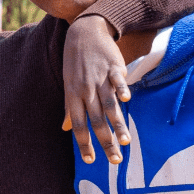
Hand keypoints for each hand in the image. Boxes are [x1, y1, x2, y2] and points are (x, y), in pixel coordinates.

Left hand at [63, 15, 130, 164]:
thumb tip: (65, 129)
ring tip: (126, 142)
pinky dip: (122, 88)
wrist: (84, 32)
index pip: (78, 125)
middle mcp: (85, 90)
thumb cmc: (75, 63)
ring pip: (109, 105)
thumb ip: (69, 108)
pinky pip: (117, 80)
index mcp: (73, 96)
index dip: (83, 143)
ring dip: (118, 124)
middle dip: (105, 142)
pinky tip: (128, 100)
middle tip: (115, 161)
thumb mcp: (68, 85)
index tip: (90, 161)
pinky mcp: (113, 66)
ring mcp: (99, 78)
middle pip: (96, 120)